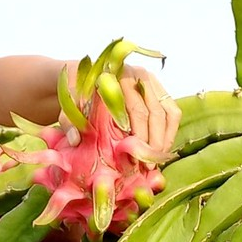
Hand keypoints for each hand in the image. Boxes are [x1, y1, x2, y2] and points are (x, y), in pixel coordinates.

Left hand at [61, 61, 180, 160]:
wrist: (83, 76)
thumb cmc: (77, 92)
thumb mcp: (68, 103)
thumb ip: (70, 120)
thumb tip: (76, 139)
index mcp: (118, 77)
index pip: (136, 110)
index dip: (138, 136)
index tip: (135, 157)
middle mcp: (138, 76)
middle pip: (155, 113)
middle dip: (153, 143)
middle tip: (147, 166)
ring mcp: (152, 82)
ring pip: (169, 113)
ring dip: (165, 139)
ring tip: (156, 161)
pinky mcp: (159, 89)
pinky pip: (173, 112)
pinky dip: (170, 132)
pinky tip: (161, 150)